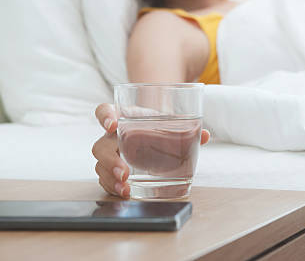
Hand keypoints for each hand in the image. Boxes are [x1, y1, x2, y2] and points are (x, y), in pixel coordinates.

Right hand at [92, 103, 210, 196]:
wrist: (155, 132)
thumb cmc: (158, 125)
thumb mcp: (169, 122)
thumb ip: (186, 128)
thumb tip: (205, 135)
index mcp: (122, 117)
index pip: (103, 111)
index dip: (104, 116)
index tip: (112, 124)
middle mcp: (111, 136)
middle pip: (100, 145)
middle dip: (109, 159)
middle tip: (125, 171)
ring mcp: (110, 154)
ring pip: (100, 165)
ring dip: (111, 178)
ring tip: (126, 188)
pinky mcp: (112, 169)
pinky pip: (105, 179)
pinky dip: (113, 187)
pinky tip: (125, 193)